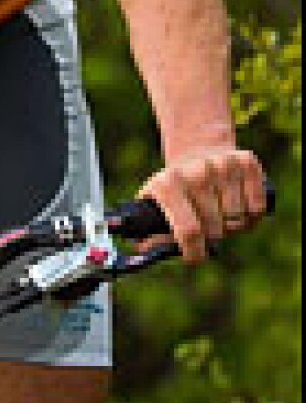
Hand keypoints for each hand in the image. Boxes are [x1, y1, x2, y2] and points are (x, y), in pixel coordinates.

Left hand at [137, 147, 266, 262]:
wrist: (197, 148)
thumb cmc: (175, 187)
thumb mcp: (155, 203)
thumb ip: (151, 232)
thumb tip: (145, 252)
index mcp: (169, 184)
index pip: (189, 231)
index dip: (194, 251)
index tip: (195, 255)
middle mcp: (197, 172)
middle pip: (216, 229)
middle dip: (213, 236)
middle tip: (206, 226)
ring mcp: (224, 165)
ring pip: (239, 220)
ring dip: (232, 224)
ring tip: (220, 212)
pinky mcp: (247, 163)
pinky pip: (257, 208)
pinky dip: (251, 214)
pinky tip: (238, 202)